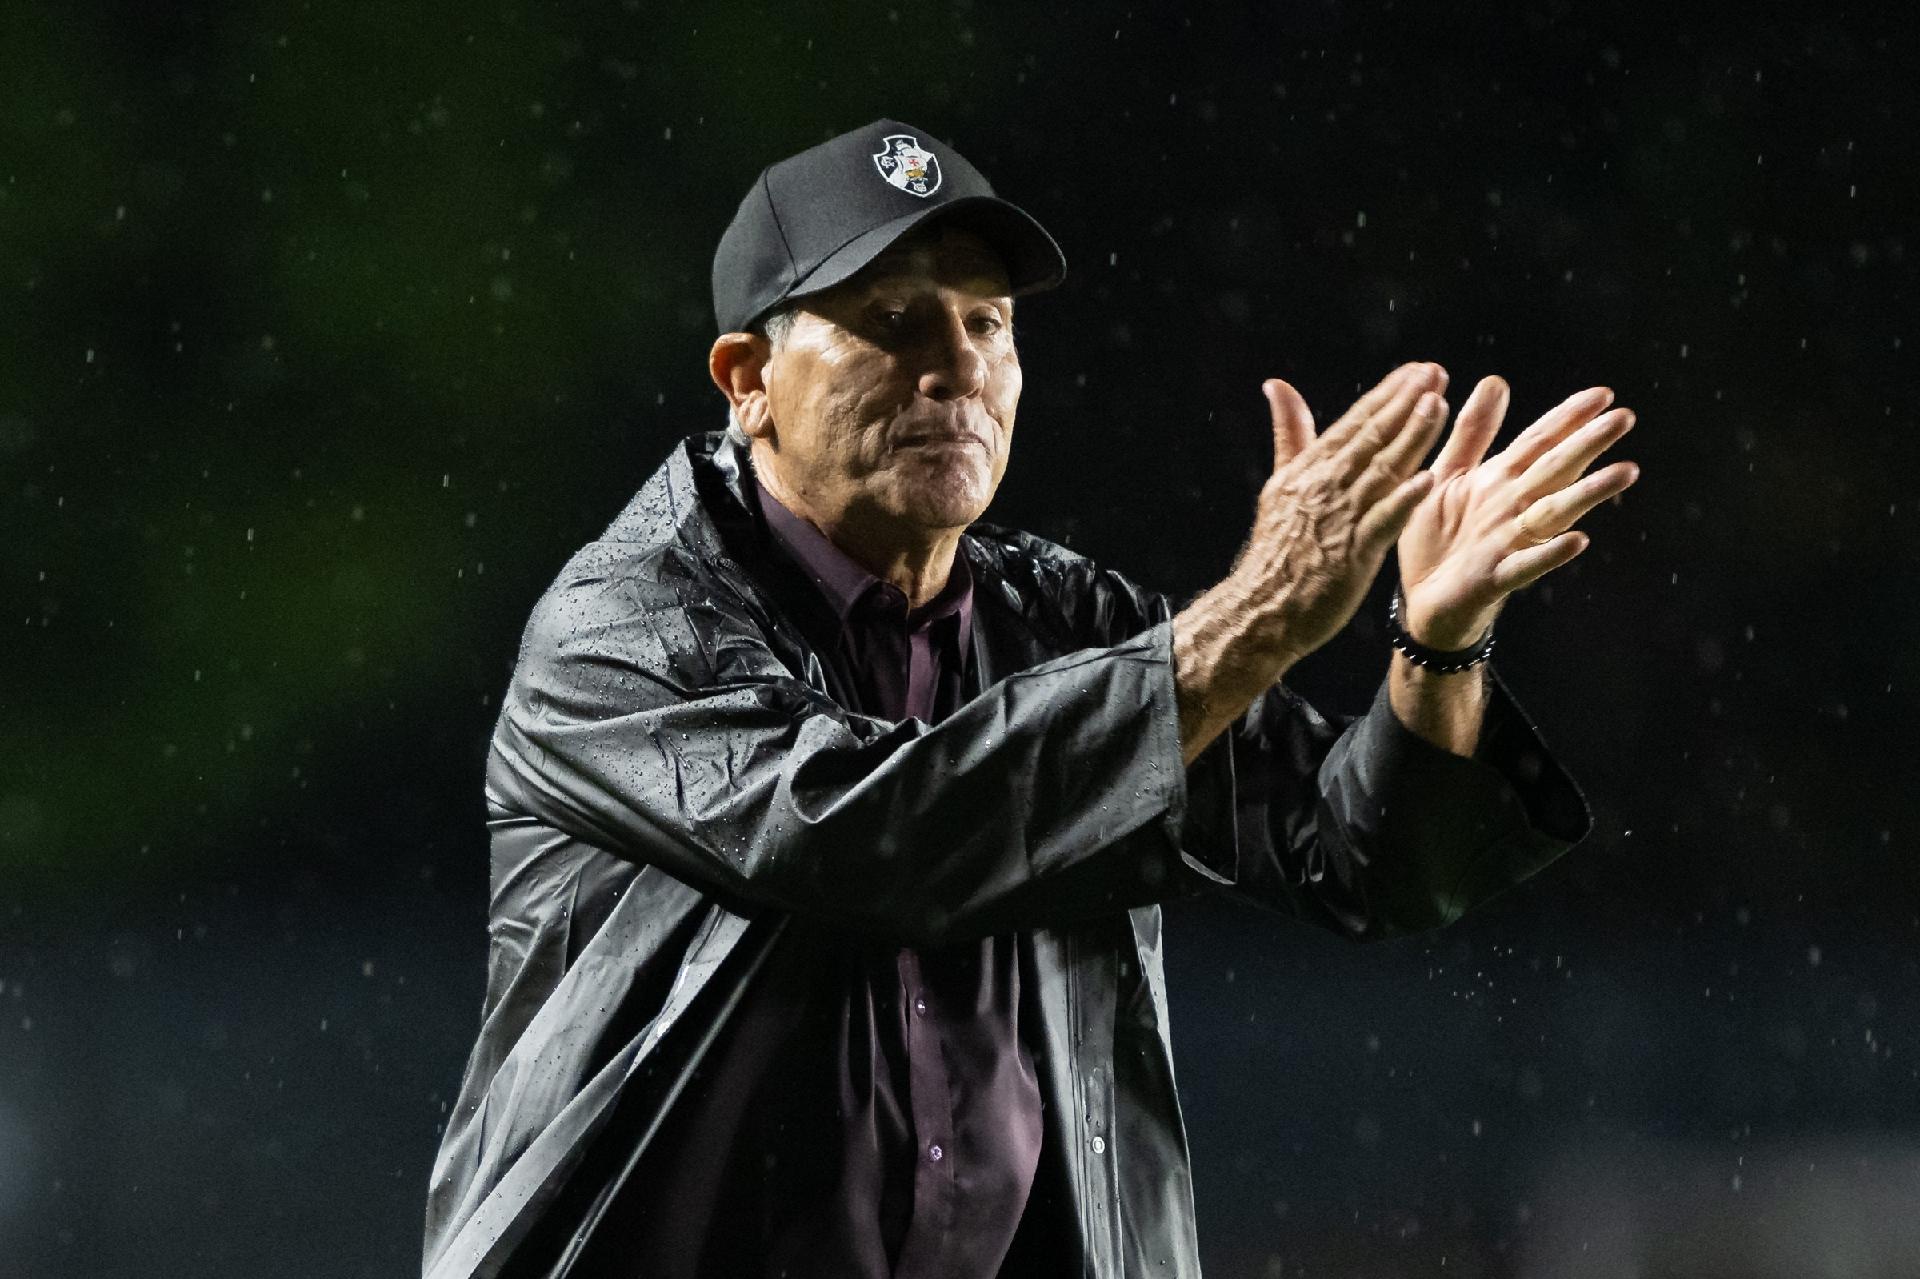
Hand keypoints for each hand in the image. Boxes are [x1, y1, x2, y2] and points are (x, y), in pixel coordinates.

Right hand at [1228, 362, 1451, 665]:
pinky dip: (1403, 500)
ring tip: (1438, 407)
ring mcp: (1339, 518)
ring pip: (1381, 469)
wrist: (1262, 609)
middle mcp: (1325, 486)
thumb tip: (1278, 386)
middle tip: (1437, 373)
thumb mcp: (1280, 484)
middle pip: (1371, 437)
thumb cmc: (1278, 551)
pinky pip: (1382, 521)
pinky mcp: (1351, 553)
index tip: (1418, 369)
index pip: (1355, 422)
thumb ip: (1290, 434)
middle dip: (1406, 403)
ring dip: (1411, 437)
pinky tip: (1427, 480)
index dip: (1388, 393)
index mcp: (1310, 469)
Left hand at [1395, 377, 1640, 647]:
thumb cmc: (1439, 539)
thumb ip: (1472, 433)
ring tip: (1626, 471)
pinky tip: (1579, 540)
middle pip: (1556, 469)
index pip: (1540, 441)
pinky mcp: (1496, 577)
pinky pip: (1527, 565)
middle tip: (1625, 417)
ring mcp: (1509, 541)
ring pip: (1554, 512)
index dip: (1569, 417)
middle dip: (1589, 443)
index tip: (1603, 393)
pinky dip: (1550, 553)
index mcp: (1500, 480)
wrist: (1421, 602)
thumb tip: (1496, 381)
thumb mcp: (1448, 476)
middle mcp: (1513, 507)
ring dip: (1589, 492)